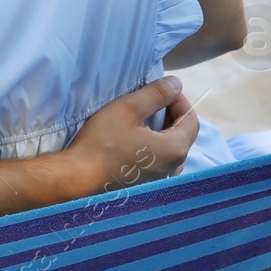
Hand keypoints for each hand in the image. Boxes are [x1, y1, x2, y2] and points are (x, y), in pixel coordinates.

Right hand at [63, 76, 198, 196]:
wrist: (78, 178)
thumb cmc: (103, 142)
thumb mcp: (128, 109)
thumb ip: (156, 94)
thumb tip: (176, 84)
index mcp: (175, 149)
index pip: (191, 120)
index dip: (179, 100)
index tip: (163, 89)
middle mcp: (174, 168)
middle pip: (183, 135)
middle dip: (171, 114)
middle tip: (150, 101)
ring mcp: (160, 180)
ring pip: (170, 149)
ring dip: (162, 131)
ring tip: (142, 120)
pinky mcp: (146, 186)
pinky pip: (159, 161)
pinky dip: (153, 146)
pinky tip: (133, 141)